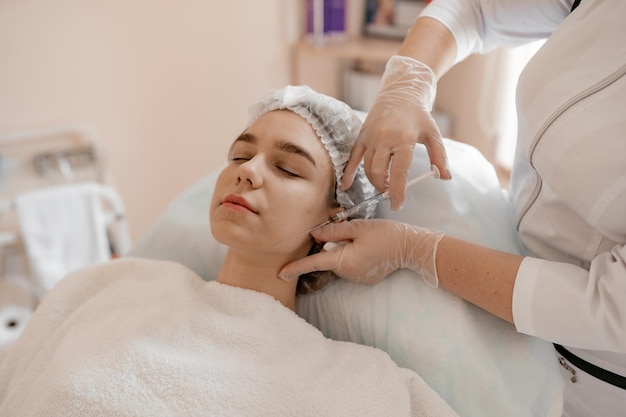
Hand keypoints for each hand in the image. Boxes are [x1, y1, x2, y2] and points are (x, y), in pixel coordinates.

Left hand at [278, 219, 444, 286]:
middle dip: (332, 246)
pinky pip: (350, 265)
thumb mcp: (358, 227)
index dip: (296, 268)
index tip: (281, 275)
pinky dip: (353, 255)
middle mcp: (348, 273)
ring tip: (364, 240)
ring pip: (339, 260)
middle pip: (328, 257)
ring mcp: (357, 278)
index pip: (314, 264)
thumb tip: (314, 235)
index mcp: (343, 261)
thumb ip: (333, 232)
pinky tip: (368, 248)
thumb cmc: (386, 234)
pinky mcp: (364, 277)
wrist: (411, 248)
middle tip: (351, 233)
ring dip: (343, 250)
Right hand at [342, 55, 450, 209]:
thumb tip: (445, 177)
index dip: (398, 191)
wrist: (400, 93)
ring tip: (384, 186)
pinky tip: (345, 185)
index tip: (397, 205)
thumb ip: (439, 157)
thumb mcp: (433, 134)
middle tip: (391, 194)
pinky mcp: (361, 137)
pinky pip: (353, 158)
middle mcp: (384, 138)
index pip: (399, 171)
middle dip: (384, 187)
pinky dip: (348, 173)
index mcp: (403, 138)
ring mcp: (370, 137)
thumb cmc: (419, 116)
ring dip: (374, 181)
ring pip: (367, 167)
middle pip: (379, 172)